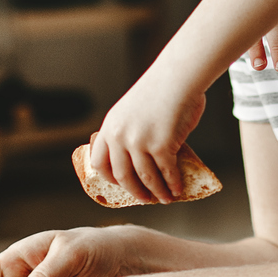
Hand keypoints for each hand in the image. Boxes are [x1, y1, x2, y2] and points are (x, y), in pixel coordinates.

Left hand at [90, 72, 208, 204]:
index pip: (99, 162)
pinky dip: (173, 185)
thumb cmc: (162, 89)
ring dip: (157, 192)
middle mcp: (120, 137)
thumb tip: (148, 156)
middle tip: (145, 198)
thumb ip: (133, 132)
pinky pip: (166, 173)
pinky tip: (178, 189)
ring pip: (146, 178)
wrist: (178, 77)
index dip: (109, 178)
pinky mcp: (161, 146)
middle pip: (122, 176)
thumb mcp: (133, 111)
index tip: (121, 184)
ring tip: (166, 199)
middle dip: (135, 191)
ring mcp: (139, 142)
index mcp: (110, 126)